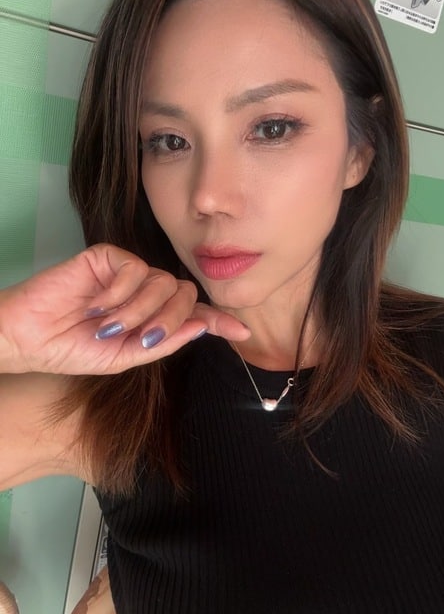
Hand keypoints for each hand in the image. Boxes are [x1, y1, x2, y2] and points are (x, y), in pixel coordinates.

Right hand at [0, 244, 249, 374]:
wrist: (31, 338)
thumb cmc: (72, 348)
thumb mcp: (124, 356)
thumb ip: (164, 342)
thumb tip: (203, 329)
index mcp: (151, 317)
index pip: (192, 314)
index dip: (218, 321)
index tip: (243, 332)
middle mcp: (145, 292)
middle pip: (185, 295)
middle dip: (171, 320)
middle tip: (143, 338)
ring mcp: (128, 273)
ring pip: (163, 282)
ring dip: (140, 311)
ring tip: (108, 325)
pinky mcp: (108, 256)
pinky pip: (135, 269)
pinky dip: (121, 293)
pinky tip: (98, 305)